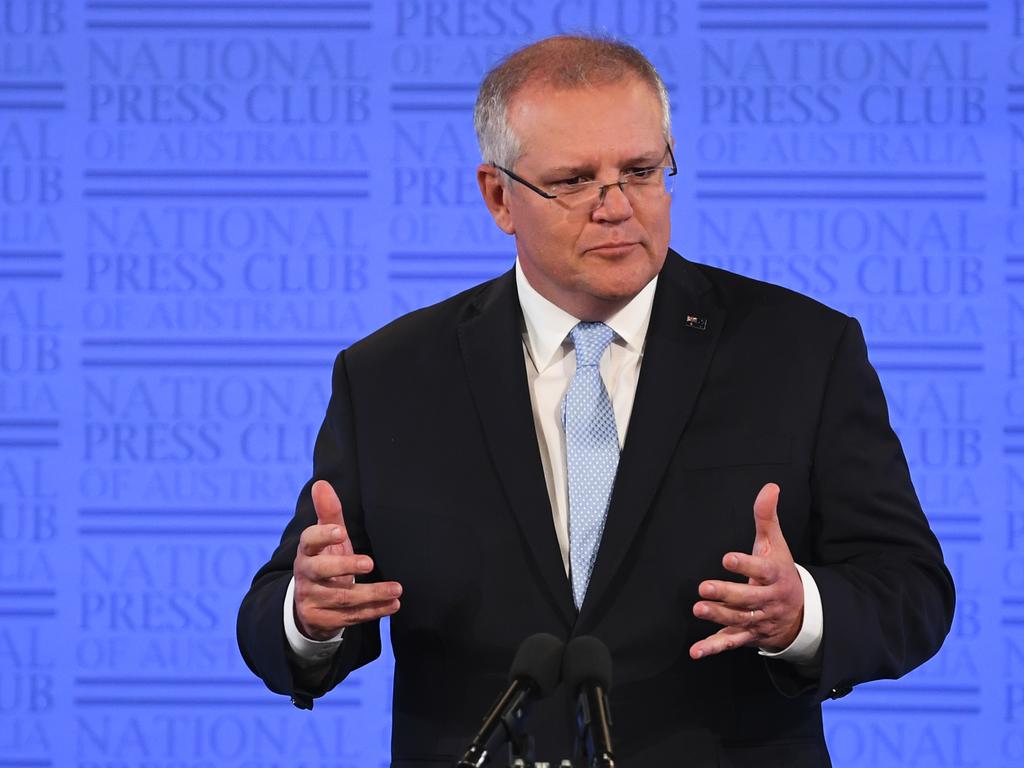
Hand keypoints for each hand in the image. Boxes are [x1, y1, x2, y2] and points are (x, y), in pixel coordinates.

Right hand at [293, 480, 401, 640]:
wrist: (310, 605)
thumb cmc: (325, 561)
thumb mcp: (327, 538)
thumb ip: (329, 513)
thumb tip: (322, 482)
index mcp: (306, 552)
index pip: (308, 541)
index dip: (323, 536)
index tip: (342, 532)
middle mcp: (305, 576)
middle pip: (321, 571)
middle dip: (345, 567)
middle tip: (370, 563)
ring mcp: (311, 600)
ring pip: (342, 598)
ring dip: (372, 594)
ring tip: (397, 589)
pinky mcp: (322, 621)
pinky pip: (350, 617)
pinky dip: (373, 611)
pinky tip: (393, 604)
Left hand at [689, 483, 803, 658]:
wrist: (800, 612)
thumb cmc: (780, 571)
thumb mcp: (776, 544)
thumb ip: (767, 516)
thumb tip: (770, 486)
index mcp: (774, 576)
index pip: (761, 570)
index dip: (745, 564)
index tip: (727, 557)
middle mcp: (767, 600)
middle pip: (747, 598)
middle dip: (726, 594)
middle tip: (704, 587)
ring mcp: (758, 619)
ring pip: (738, 620)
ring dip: (718, 617)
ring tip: (698, 609)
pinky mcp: (748, 635)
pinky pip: (731, 643)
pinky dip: (713, 648)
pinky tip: (696, 651)